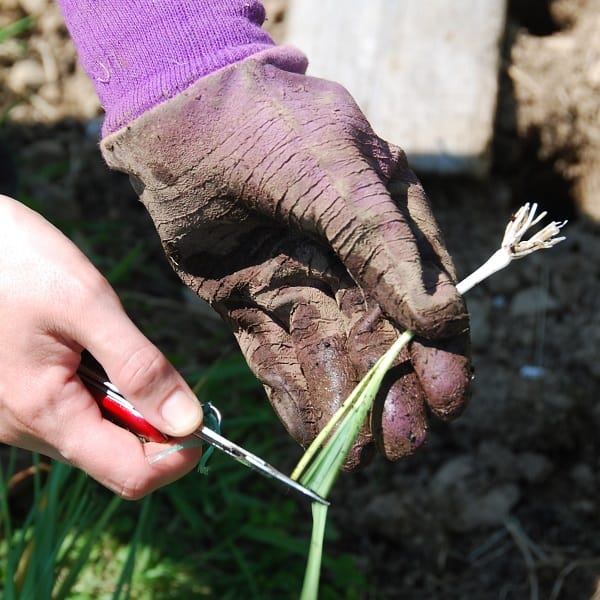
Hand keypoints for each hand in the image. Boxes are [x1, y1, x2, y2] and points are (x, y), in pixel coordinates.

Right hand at [0, 195, 202, 497]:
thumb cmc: (17, 262)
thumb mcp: (88, 306)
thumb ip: (140, 367)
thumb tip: (189, 421)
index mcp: (45, 413)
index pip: (129, 474)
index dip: (178, 455)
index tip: (203, 419)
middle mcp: (28, 428)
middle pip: (117, 455)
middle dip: (155, 423)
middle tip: (161, 369)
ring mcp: (22, 414)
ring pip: (99, 432)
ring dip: (129, 401)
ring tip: (114, 345)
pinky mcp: (23, 396)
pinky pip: (77, 409)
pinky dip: (105, 388)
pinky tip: (93, 346)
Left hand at [100, 51, 470, 467]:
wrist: (176, 118)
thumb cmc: (263, 125)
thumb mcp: (334, 169)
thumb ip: (382, 240)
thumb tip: (439, 318)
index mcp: (387, 220)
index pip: (427, 295)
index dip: (442, 351)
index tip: (449, 400)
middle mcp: (347, 259)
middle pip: (379, 337)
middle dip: (393, 392)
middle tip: (404, 443)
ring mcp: (296, 282)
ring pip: (328, 355)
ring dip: (345, 405)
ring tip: (358, 455)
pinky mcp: (248, 300)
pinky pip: (273, 355)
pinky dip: (291, 394)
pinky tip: (310, 433)